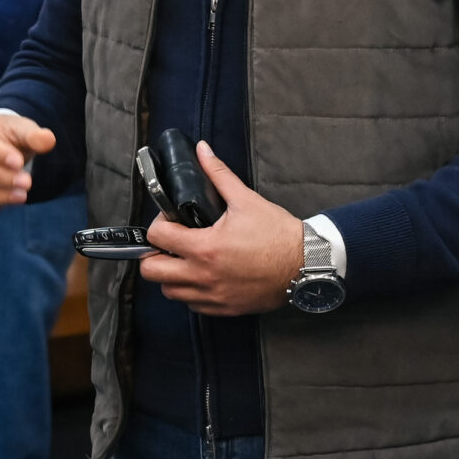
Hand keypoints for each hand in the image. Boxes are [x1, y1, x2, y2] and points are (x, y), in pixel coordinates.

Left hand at [140, 141, 305, 315]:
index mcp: (205, 247)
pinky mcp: (224, 309)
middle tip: (170, 243)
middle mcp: (203, 276)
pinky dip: (190, 293)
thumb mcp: (246, 200)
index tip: (171, 220)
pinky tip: (203, 276)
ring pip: (170, 292)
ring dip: (171, 275)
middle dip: (154, 254)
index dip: (159, 224)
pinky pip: (192, 306)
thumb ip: (218, 174)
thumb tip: (202, 150)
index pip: (156, 237)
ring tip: (185, 259)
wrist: (306, 264)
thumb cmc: (278, 234)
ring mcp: (213, 296)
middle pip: (151, 272)